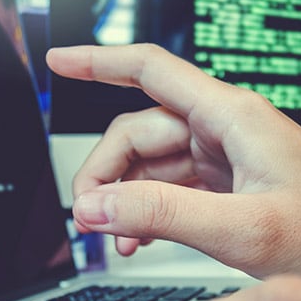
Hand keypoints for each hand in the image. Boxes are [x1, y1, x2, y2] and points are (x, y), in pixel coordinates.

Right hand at [46, 44, 300, 276]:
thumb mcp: (241, 229)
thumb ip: (161, 214)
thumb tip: (96, 206)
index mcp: (231, 118)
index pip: (150, 70)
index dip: (97, 62)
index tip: (59, 62)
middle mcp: (220, 130)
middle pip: (135, 133)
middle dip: (104, 174)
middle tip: (89, 216)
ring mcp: (217, 158)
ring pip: (145, 165)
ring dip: (121, 200)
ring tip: (116, 237)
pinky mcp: (217, 184)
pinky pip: (163, 187)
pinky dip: (142, 212)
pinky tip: (137, 238)